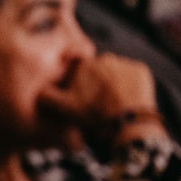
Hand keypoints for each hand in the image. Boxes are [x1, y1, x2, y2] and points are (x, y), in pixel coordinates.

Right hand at [38, 54, 161, 140]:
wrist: (127, 122)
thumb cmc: (93, 115)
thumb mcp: (64, 109)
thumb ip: (46, 97)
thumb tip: (38, 90)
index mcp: (84, 65)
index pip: (78, 71)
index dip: (79, 85)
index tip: (82, 99)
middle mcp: (104, 58)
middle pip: (98, 71)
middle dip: (97, 84)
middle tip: (98, 105)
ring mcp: (125, 63)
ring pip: (116, 73)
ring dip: (114, 85)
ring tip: (114, 105)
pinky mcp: (142, 70)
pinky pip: (133, 76)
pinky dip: (130, 86)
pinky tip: (127, 101)